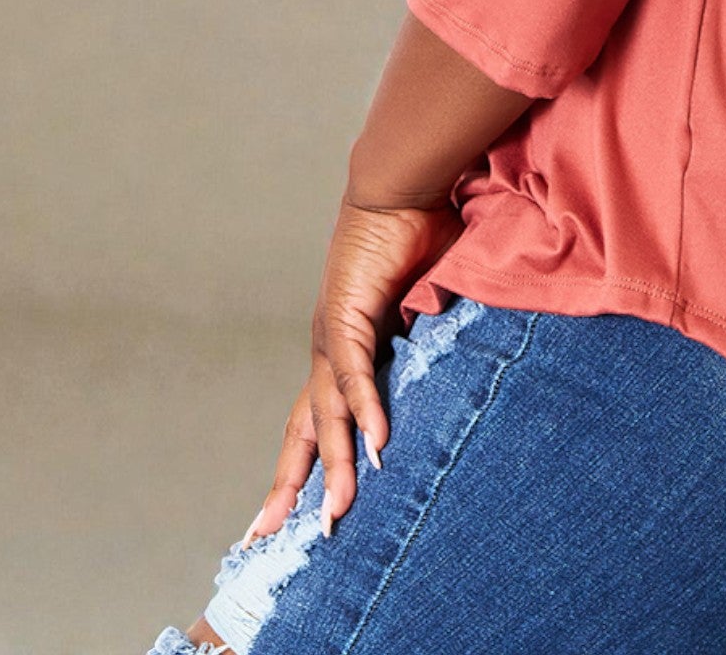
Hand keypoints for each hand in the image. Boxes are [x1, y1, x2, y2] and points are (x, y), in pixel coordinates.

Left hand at [242, 187, 463, 544]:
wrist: (400, 187)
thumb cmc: (417, 237)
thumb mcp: (428, 305)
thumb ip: (433, 338)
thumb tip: (456, 367)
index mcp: (344, 350)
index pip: (317, 419)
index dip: (304, 464)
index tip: (285, 513)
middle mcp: (329, 350)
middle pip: (303, 429)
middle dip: (289, 485)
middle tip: (269, 537)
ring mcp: (334, 335)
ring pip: (328, 414)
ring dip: (335, 465)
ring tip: (339, 512)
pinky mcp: (350, 316)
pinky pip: (357, 375)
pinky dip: (365, 410)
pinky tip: (376, 445)